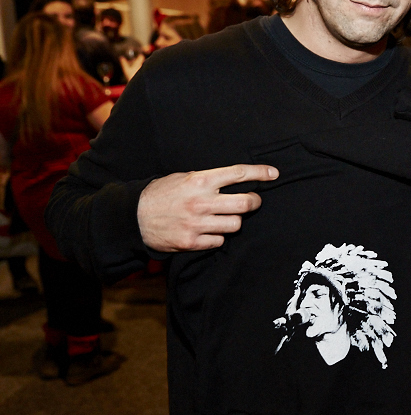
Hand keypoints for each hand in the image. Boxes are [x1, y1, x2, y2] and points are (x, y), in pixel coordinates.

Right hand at [137, 164, 277, 251]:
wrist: (133, 217)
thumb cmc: (160, 194)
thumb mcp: (182, 178)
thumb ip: (208, 180)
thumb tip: (236, 180)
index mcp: (199, 181)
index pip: (238, 174)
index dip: (260, 173)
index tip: (273, 174)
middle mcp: (201, 201)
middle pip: (245, 202)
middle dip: (254, 202)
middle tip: (252, 201)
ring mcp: (197, 223)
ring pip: (236, 224)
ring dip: (234, 221)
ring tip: (224, 217)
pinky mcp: (192, 242)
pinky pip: (220, 240)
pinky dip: (218, 236)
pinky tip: (209, 231)